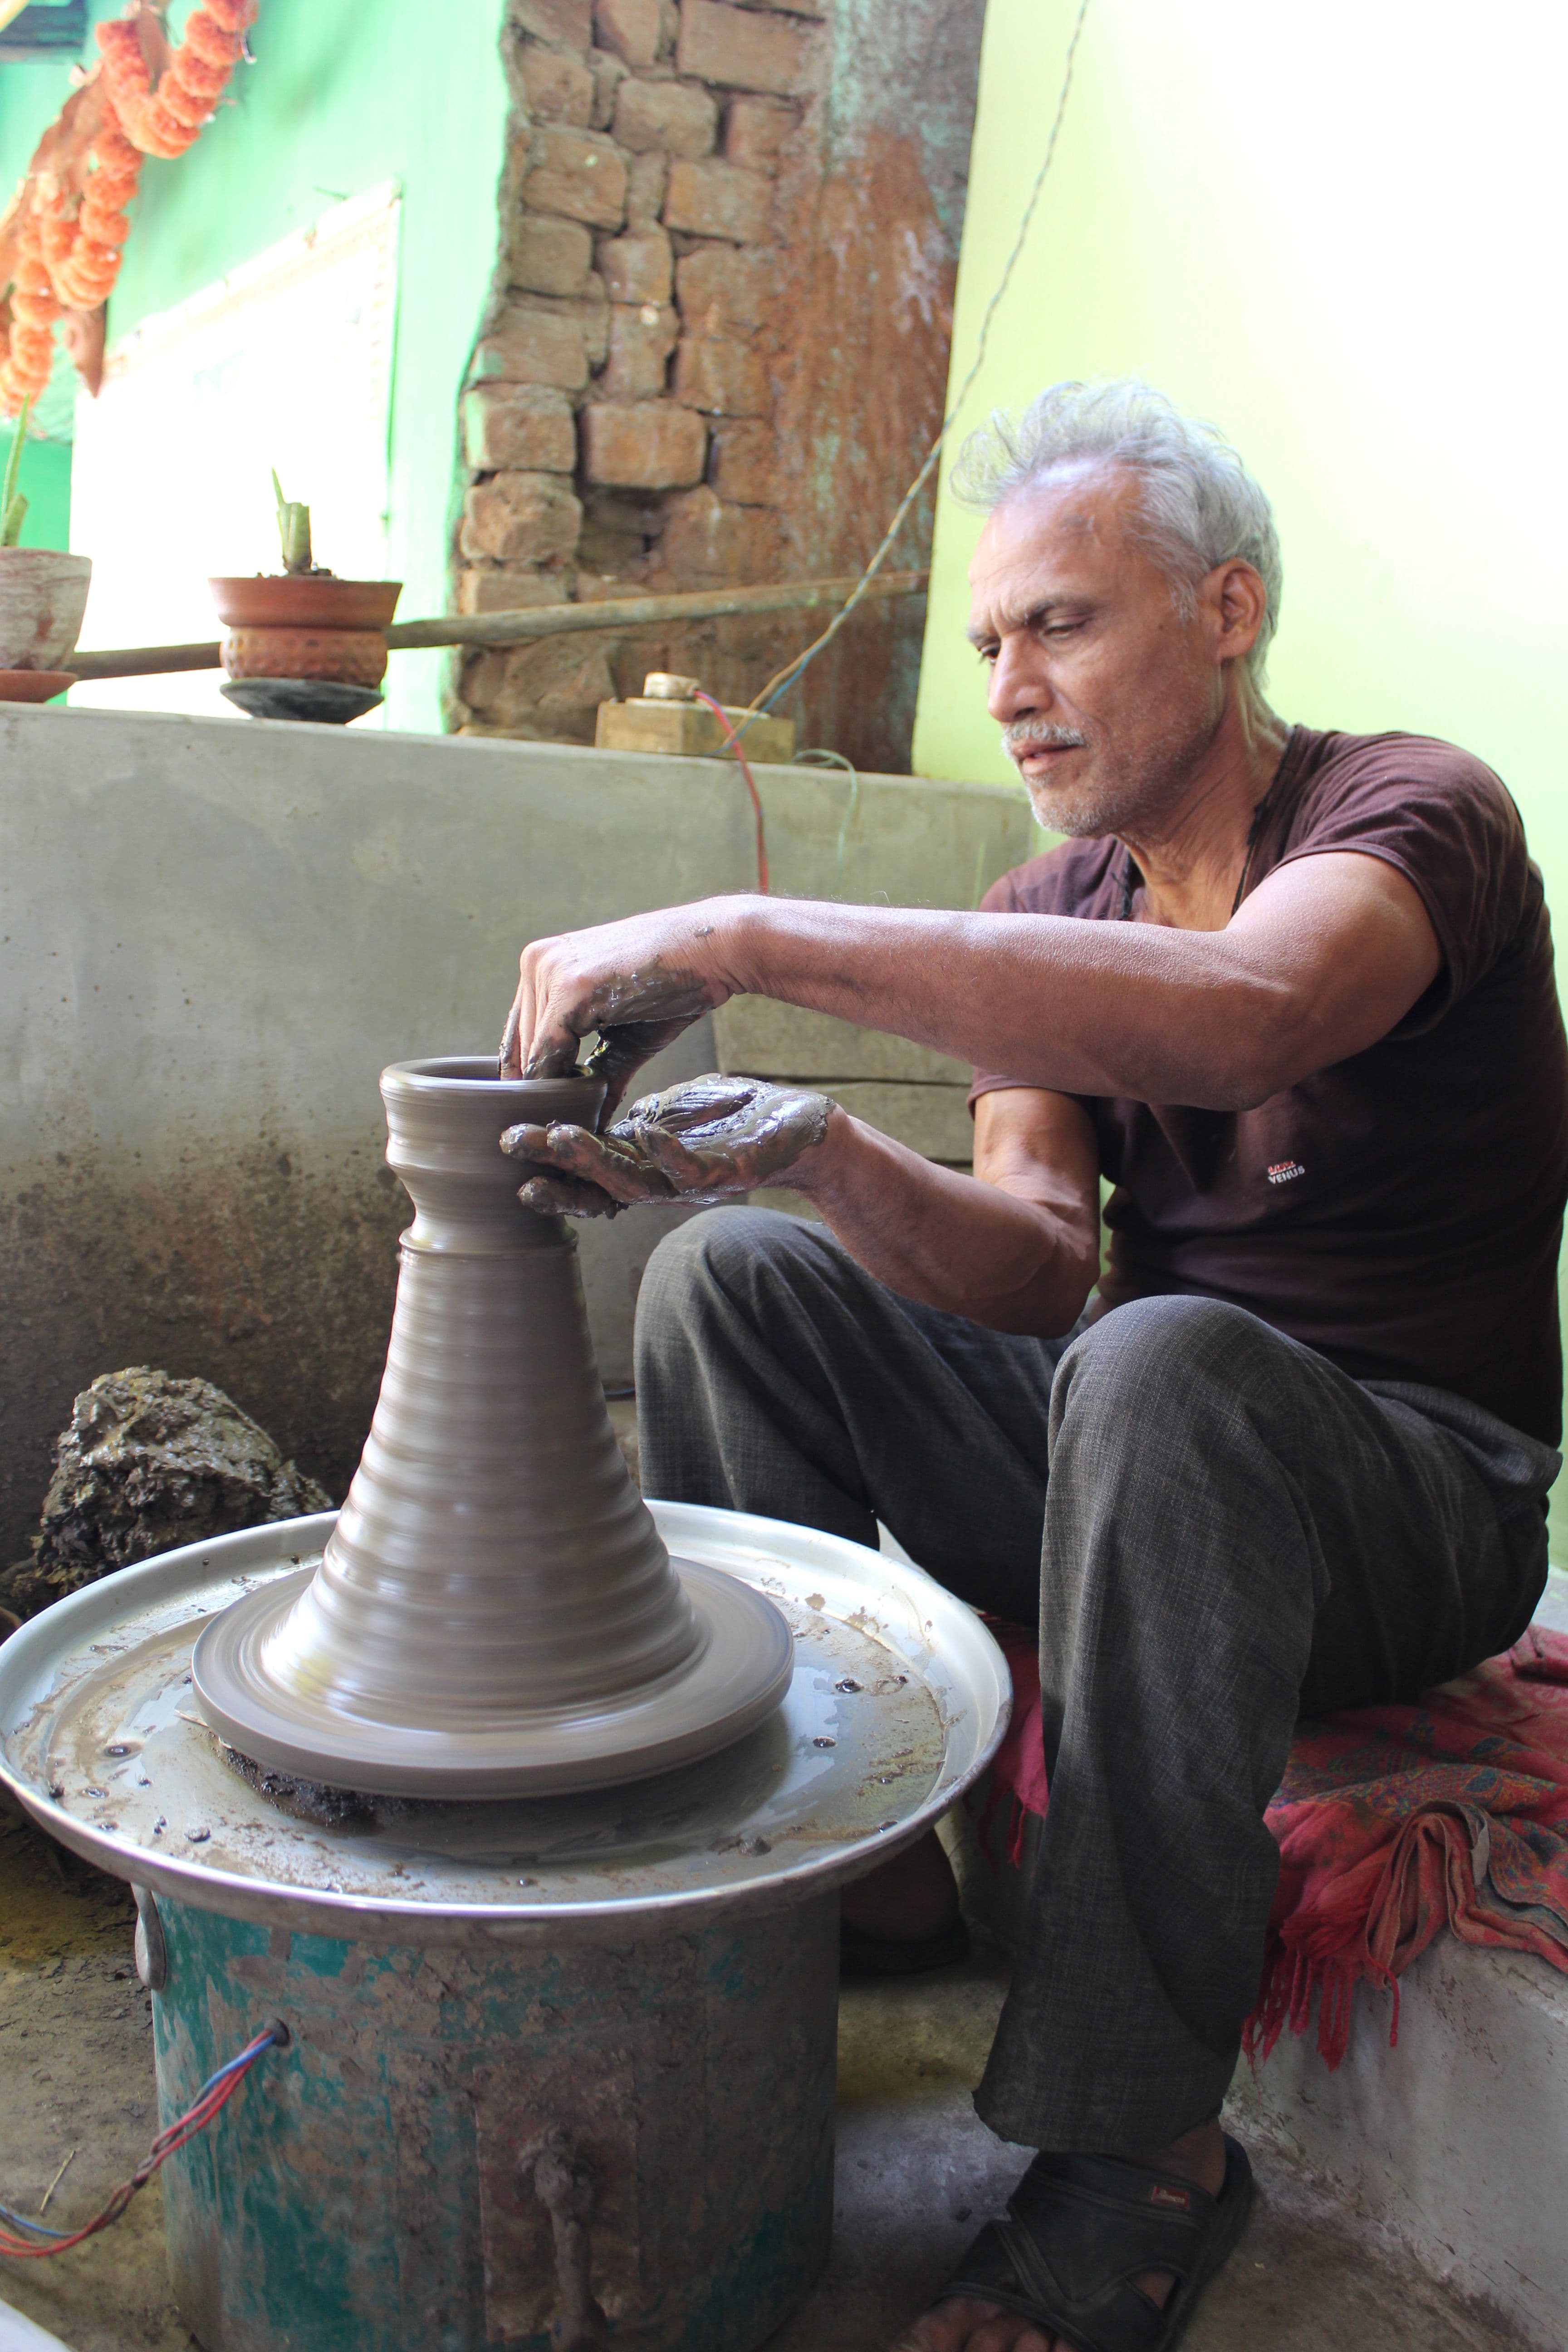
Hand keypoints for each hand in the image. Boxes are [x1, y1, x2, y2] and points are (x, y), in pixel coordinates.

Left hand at [498, 902, 745, 1119]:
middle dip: (537, 1091)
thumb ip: (597, 1071)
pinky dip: (557, 1085)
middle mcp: (536, 962)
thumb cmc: (675, 984)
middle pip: (519, 1046)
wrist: (713, 947)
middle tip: (554, 1129)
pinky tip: (575, 1109)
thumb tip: (589, 1119)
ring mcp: (549, 971)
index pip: (520, 1034)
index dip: (530, 1078)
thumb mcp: (623, 1032)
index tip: (544, 1114)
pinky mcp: (571, 988)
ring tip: (567, 1124)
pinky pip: (550, 1051)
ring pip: (531, 1053)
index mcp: (542, 965)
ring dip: (547, 1092)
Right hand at [501, 1074, 835, 1218]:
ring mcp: (685, 1180)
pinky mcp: (723, 1174)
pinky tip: (649, 1129)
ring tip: (560, 1136)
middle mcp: (651, 1176)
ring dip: (591, 1161)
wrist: (795, 1131)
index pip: (573, 1160)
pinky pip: (688, 1167)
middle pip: (588, 1179)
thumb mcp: (663, 1113)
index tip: (497, 1126)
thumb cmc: (728, 1118)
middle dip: (547, 1163)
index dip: (538, 1146)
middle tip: (509, 1143)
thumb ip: (620, 1108)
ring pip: (626, 1180)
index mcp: (632, 1158)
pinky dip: (667, 1152)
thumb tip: (568, 1080)